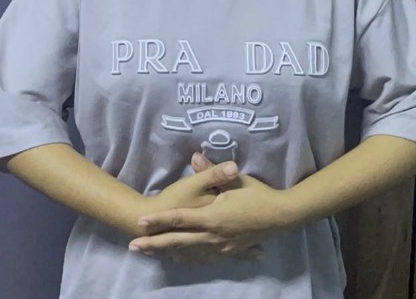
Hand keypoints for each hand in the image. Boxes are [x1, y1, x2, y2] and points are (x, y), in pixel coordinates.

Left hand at [129, 166, 289, 261]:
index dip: (159, 220)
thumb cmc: (258, 195)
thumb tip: (195, 156)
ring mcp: (221, 247)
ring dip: (168, 253)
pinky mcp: (229, 252)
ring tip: (150, 254)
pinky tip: (181, 258)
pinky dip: (189, 259)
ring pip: (188, 253)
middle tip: (134, 246)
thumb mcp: (235, 179)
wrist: (281, 216)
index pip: (179, 220)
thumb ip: (212, 171)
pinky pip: (204, 258)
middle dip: (154, 245)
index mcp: (213, 217)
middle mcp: (213, 236)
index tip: (141, 222)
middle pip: (177, 242)